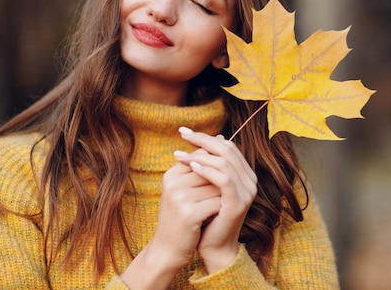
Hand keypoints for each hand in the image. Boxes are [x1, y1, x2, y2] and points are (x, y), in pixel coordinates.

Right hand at [121, 152, 221, 289]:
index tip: (217, 184)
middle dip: (221, 184)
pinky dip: (220, 209)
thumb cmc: (181, 218)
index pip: (202, 157)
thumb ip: (200, 168)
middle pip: (212, 170)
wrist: (167, 251)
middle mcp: (174, 183)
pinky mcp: (189, 213)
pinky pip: (217, 202)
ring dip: (223, 197)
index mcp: (172, 175)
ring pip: (217, 186)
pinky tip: (217, 216)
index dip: (217, 169)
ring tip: (217, 208)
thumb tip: (223, 139)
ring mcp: (180, 197)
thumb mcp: (185, 190)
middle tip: (220, 198)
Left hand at [176, 127, 257, 273]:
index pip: (228, 147)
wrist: (213, 247)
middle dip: (203, 140)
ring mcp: (247, 192)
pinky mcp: (238, 203)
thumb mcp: (207, 187)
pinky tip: (191, 167)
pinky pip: (224, 180)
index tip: (185, 132)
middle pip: (228, 150)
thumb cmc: (208, 216)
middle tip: (182, 134)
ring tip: (180, 155)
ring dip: (201, 155)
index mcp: (245, 175)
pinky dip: (207, 171)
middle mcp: (250, 181)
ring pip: (225, 163)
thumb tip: (202, 143)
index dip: (207, 137)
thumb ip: (208, 167)